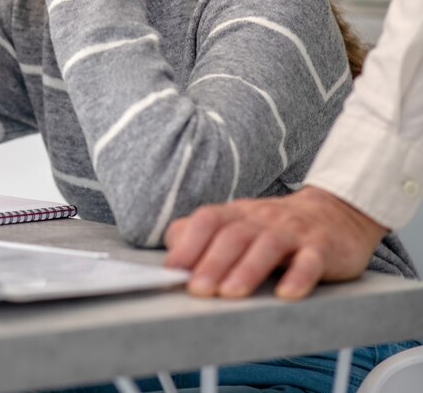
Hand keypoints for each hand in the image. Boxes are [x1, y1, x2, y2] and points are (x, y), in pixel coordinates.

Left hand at [164, 186, 386, 299]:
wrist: (335, 213)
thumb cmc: (275, 227)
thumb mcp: (238, 225)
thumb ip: (204, 237)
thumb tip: (172, 257)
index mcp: (238, 214)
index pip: (209, 220)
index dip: (189, 243)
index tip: (172, 270)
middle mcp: (263, 218)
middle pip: (234, 235)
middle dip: (213, 262)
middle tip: (198, 290)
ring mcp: (293, 231)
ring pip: (268, 246)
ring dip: (248, 269)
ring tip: (231, 293)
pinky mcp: (321, 248)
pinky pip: (310, 260)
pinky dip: (299, 276)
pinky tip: (287, 294)